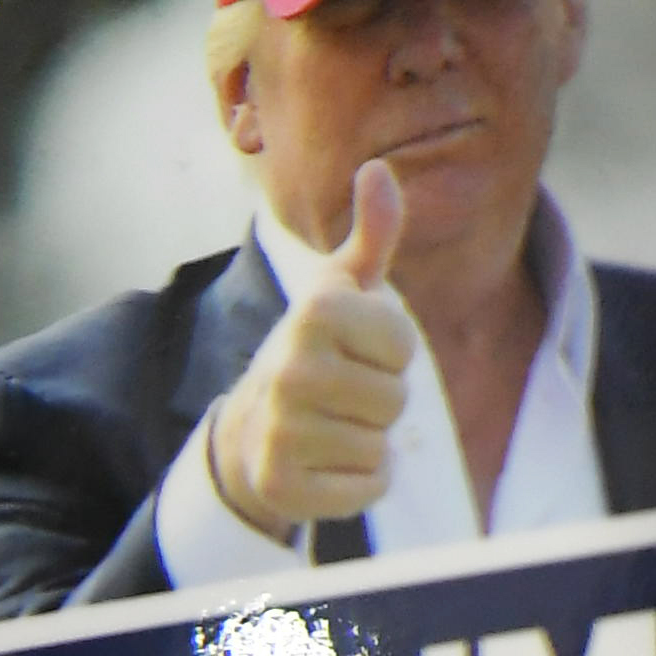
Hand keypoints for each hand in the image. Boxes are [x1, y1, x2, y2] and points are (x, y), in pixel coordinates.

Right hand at [204, 162, 415, 534]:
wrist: (252, 428)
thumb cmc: (316, 350)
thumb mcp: (344, 289)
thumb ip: (373, 234)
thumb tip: (377, 169)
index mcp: (314, 313)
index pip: (404, 346)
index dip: (391, 351)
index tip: (355, 348)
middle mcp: (289, 368)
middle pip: (397, 398)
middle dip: (380, 398)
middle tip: (341, 391)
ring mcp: (281, 429)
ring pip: (382, 444)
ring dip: (369, 439)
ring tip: (330, 423)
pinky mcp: (283, 485)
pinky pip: (370, 487)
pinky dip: (361, 481)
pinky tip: (325, 462)